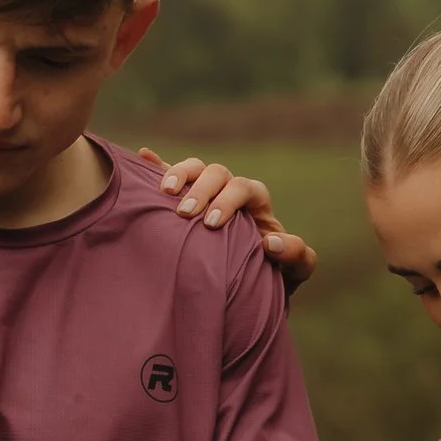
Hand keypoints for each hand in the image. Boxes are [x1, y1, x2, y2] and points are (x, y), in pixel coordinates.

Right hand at [148, 148, 317, 291]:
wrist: (249, 286)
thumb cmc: (273, 276)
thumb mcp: (294, 271)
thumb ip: (296, 256)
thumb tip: (270, 242)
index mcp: (256, 202)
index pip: (243, 187)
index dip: (228, 200)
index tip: (212, 224)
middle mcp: (231, 192)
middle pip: (216, 173)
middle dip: (201, 189)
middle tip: (186, 213)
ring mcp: (207, 194)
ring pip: (194, 168)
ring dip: (179, 173)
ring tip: (164, 192)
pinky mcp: (186, 201)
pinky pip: (172, 176)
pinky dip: (158, 164)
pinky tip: (143, 154)